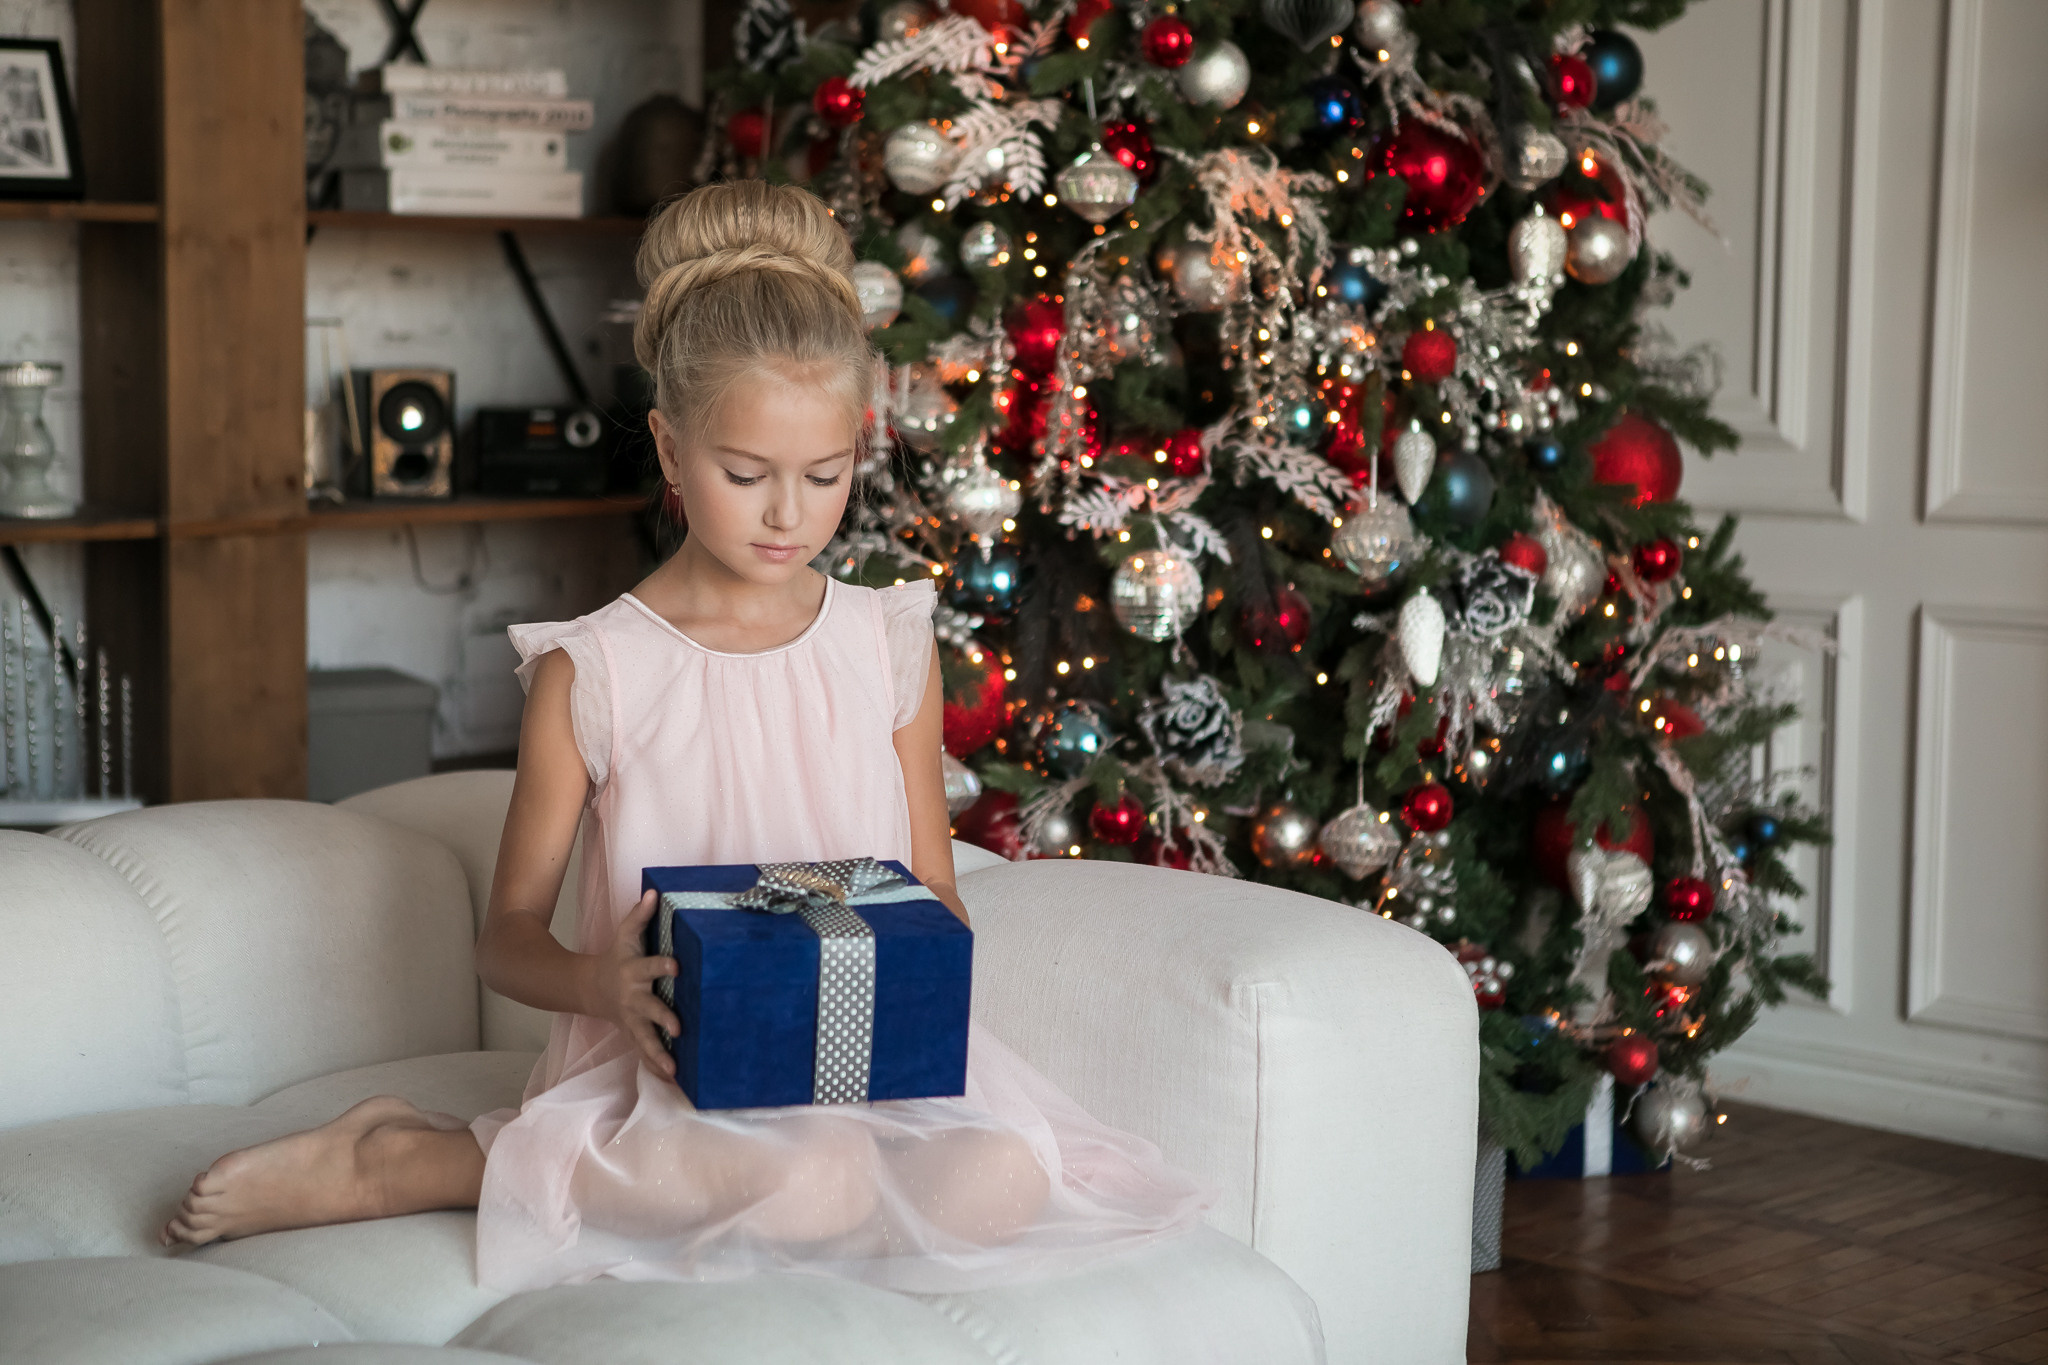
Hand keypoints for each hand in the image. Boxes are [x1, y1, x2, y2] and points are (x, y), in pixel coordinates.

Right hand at [585, 890, 679, 1078]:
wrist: (590, 987)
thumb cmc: (617, 957)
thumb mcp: (625, 935)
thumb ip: (639, 915)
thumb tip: (654, 892)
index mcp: (634, 970)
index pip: (650, 966)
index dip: (663, 966)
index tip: (678, 967)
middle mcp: (634, 997)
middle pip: (650, 1008)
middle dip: (663, 1018)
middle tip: (679, 1028)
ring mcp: (633, 1019)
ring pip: (645, 1038)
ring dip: (658, 1054)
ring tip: (674, 1068)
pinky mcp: (633, 1033)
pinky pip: (644, 1052)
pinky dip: (655, 1066)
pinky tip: (672, 1080)